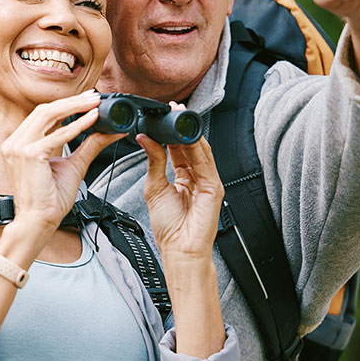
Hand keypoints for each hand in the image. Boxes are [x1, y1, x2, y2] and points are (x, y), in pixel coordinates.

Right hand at [0, 91, 123, 243]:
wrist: (39, 221)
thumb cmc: (50, 199)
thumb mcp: (74, 165)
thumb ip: (89, 145)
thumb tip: (109, 131)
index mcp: (20, 143)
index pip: (43, 115)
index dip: (66, 104)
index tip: (87, 99)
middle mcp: (15, 143)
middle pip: (45, 110)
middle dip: (72, 101)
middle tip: (95, 96)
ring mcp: (18, 148)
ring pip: (49, 115)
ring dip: (74, 107)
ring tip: (94, 103)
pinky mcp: (28, 155)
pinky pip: (57, 135)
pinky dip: (77, 126)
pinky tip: (92, 119)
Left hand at [140, 121, 224, 263]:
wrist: (179, 251)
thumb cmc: (169, 228)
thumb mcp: (154, 188)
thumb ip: (153, 162)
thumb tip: (145, 139)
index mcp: (184, 177)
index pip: (179, 148)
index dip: (171, 131)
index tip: (162, 115)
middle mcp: (198, 176)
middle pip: (191, 145)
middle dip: (181, 126)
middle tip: (172, 109)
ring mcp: (208, 181)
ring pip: (200, 150)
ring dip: (189, 132)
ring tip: (179, 116)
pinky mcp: (214, 188)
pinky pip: (206, 163)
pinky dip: (197, 148)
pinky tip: (187, 136)